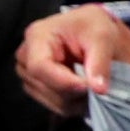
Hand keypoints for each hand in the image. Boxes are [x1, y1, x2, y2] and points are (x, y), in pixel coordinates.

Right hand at [15, 6, 129, 116]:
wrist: (90, 28)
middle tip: (98, 85)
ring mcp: (28, 73)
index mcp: (37, 36)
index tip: (88, 87)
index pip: (39, 67)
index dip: (63, 82)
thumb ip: (100, 62)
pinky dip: (73, 103)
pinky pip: (53, 104)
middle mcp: (26, 56)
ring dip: (75, 100)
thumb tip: (98, 89)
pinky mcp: (36, 86)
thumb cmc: (93, 26)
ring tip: (94, 86)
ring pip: (50, 99)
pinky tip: (86, 92)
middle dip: (74, 91)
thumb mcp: (103, 37)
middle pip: (44, 86)